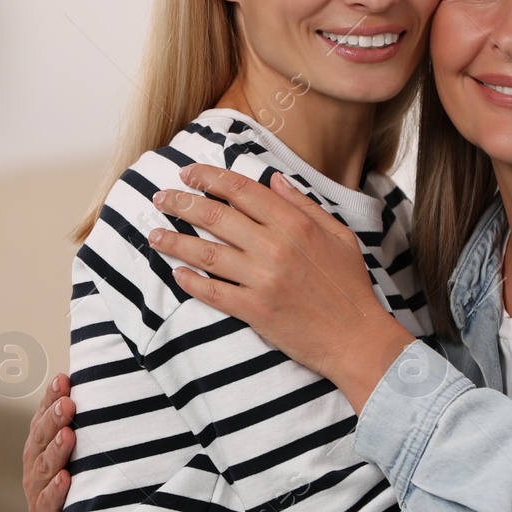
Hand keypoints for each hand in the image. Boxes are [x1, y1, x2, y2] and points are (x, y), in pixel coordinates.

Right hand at [22, 374, 74, 511]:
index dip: (51, 397)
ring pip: (42, 468)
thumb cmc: (86, 479)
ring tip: (68, 435)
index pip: (43, 415)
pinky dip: (55, 490)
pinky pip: (48, 504)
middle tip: (68, 403)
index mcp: (41, 443)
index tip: (64, 379)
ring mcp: (36, 491)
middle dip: (53, 419)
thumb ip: (87, 422)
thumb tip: (106, 380)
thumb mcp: (85, 450)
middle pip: (41, 438)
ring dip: (55, 450)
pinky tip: (65, 478)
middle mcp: (34, 464)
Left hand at [146, 164, 414, 410]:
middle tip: (160, 197)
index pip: (241, 190)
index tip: (188, 173)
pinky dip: (192, 281)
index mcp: (295, 224)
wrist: (357, 338)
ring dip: (175, 241)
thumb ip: (304, 205)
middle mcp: (275, 247)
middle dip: (181, 203)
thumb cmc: (350, 287)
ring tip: (154, 235)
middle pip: (216, 216)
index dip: (209, 178)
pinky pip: (213, 292)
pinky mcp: (255, 310)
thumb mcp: (338, 235)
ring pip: (207, 253)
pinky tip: (177, 273)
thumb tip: (274, 179)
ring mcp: (262, 279)